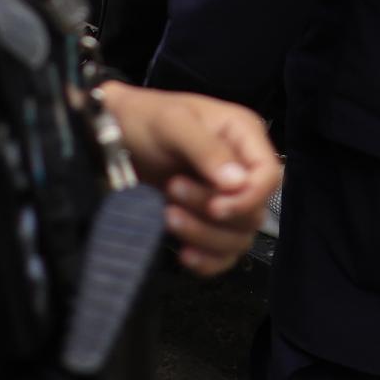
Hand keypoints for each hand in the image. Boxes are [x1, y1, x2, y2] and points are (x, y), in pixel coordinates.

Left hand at [95, 82, 280, 275]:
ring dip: (204, 235)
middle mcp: (241, 168)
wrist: (110, 136)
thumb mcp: (172, 122)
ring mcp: (226, 198)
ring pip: (238, 237)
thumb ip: (206, 149)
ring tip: (167, 214)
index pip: (269, 176)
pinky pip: (224, 255)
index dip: (249, 198)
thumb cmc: (143, 119)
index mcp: (243, 136)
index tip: (216, 207)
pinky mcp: (208, 223)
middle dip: (212, 211)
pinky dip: (207, 261)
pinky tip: (183, 254)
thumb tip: (238, 183)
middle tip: (172, 189)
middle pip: (253, 212)